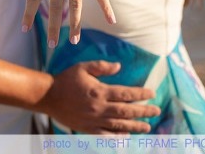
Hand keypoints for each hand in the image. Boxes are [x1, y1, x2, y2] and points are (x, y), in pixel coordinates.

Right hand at [39, 61, 159, 133]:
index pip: (126, 93)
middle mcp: (99, 107)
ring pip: (120, 125)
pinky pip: (106, 135)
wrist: (48, 97)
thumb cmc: (65, 80)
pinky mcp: (88, 128)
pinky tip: (127, 136)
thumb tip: (119, 66)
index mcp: (99, 91)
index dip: (141, 94)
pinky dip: (118, 137)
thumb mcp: (82, 67)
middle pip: (127, 110)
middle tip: (156, 111)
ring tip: (147, 127)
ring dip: (135, 126)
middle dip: (144, 111)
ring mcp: (94, 120)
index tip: (152, 93)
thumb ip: (101, 66)